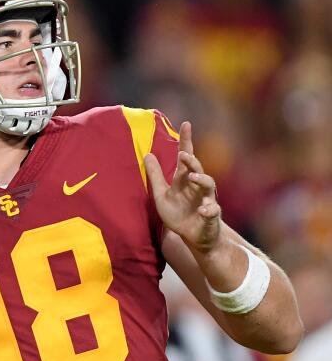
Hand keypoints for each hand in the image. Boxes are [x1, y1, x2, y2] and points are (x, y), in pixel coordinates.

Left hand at [144, 121, 221, 253]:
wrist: (192, 236)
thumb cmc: (178, 214)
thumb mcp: (161, 195)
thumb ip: (155, 176)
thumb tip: (147, 154)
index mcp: (184, 180)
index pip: (185, 158)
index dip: (186, 141)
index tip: (186, 124)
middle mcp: (197, 186)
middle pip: (197, 168)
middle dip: (191, 161)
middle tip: (183, 154)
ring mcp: (206, 200)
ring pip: (208, 185)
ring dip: (201, 179)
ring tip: (191, 176)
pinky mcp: (211, 215)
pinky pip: (212, 210)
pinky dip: (208, 209)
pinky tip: (202, 209)